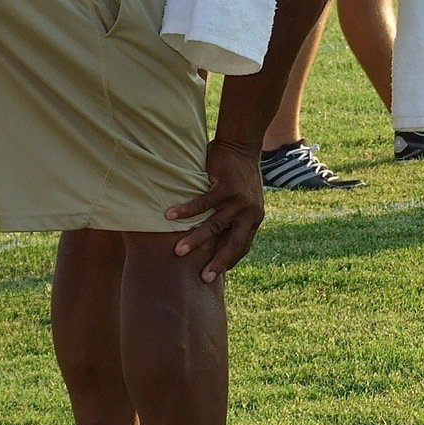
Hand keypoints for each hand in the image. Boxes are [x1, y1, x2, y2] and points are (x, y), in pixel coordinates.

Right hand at [165, 139, 264, 282]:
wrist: (241, 146)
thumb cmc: (238, 175)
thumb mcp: (243, 199)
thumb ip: (234, 217)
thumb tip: (217, 239)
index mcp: (254, 218)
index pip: (242, 246)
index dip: (229, 261)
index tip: (214, 274)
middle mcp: (249, 212)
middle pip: (233, 243)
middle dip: (217, 262)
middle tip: (203, 278)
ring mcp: (239, 200)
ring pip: (214, 226)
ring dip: (195, 239)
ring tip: (178, 252)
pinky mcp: (226, 187)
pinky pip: (203, 203)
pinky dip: (185, 210)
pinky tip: (169, 216)